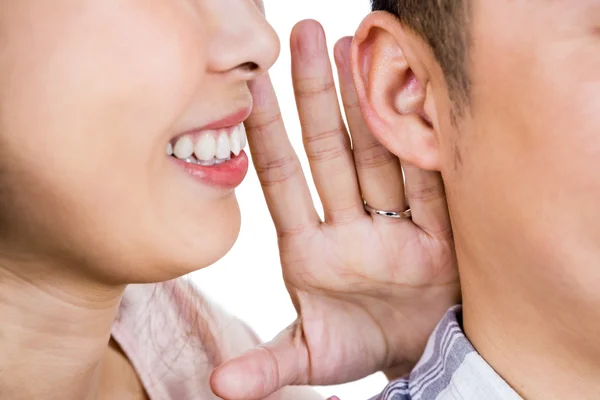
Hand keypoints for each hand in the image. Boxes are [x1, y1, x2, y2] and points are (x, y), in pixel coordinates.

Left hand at [211, 20, 458, 398]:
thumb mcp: (311, 358)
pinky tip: (409, 91)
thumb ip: (267, 367)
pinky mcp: (433, 225)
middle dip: (315, 94)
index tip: (252, 87)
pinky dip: (419, 136)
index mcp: (307, 247)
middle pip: (326, 148)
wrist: (422, 356)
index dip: (265, 131)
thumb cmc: (360, 349)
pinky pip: (425, 175)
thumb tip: (217, 388)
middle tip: (304, 36)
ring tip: (353, 46)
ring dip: (363, 101)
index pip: (281, 177)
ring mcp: (388, 217)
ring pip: (373, 149)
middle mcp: (345, 221)